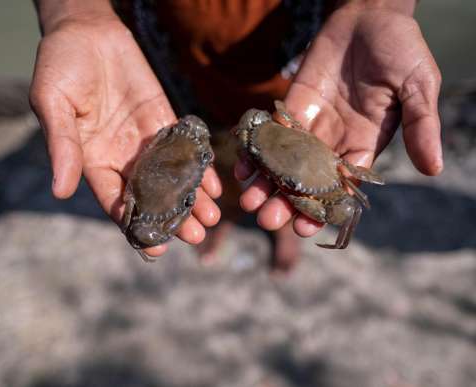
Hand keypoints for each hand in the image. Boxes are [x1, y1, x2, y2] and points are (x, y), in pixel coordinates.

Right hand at [30, 9, 220, 257]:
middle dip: (172, 218)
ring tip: (212, 218)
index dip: (134, 225)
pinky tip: (215, 186)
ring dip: (192, 199)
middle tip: (195, 235)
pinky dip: (199, 168)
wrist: (88, 30)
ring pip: (171, 178)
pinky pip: (185, 149)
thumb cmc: (62, 65)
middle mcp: (121, 157)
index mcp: (92, 160)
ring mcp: (145, 141)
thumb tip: (61, 191)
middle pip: (150, 196)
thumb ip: (62, 145)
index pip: (115, 201)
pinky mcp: (164, 121)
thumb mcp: (54, 103)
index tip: (156, 247)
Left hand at [236, 1, 441, 236]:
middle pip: (306, 181)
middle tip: (267, 220)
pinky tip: (241, 167)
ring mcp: (310, 125)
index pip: (341, 186)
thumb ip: (421, 125)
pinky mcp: (291, 106)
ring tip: (249, 201)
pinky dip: (256, 149)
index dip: (323, 207)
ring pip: (284, 162)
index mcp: (364, 145)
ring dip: (266, 183)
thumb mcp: (418, 87)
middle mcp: (334, 142)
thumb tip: (434, 169)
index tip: (304, 227)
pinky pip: (271, 133)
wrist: (369, 15)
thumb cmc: (401, 49)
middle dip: (286, 202)